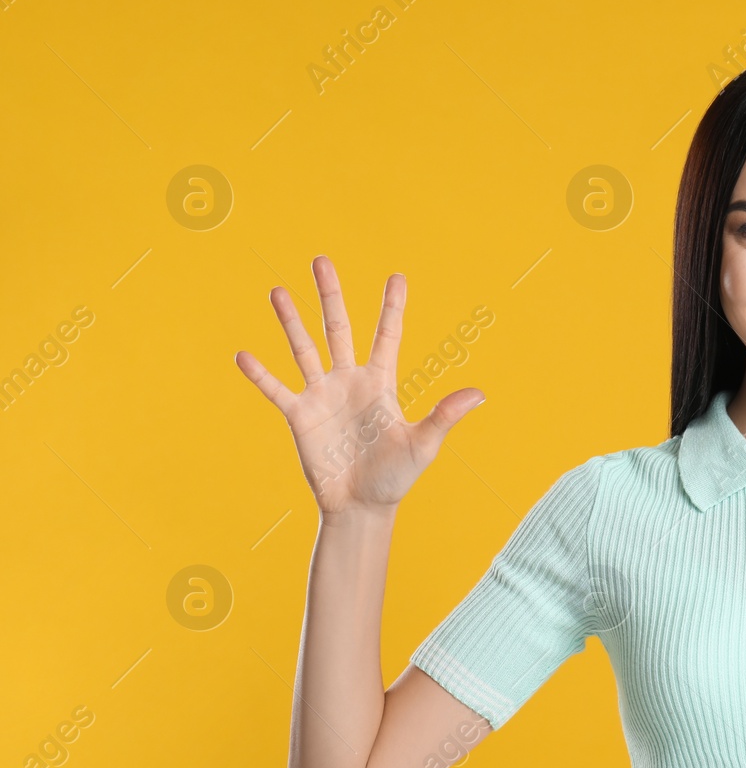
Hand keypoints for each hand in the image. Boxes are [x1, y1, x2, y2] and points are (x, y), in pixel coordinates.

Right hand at [235, 255, 485, 516]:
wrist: (361, 507)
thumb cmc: (395, 477)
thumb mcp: (423, 444)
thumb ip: (444, 415)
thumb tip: (480, 394)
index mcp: (381, 383)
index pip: (387, 335)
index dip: (391, 307)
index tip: (396, 276)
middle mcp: (349, 381)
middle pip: (339, 328)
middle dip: (330, 295)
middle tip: (321, 260)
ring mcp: (323, 396)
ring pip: (304, 349)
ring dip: (291, 321)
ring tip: (278, 291)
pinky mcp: (299, 416)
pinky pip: (277, 390)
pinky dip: (260, 374)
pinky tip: (243, 354)